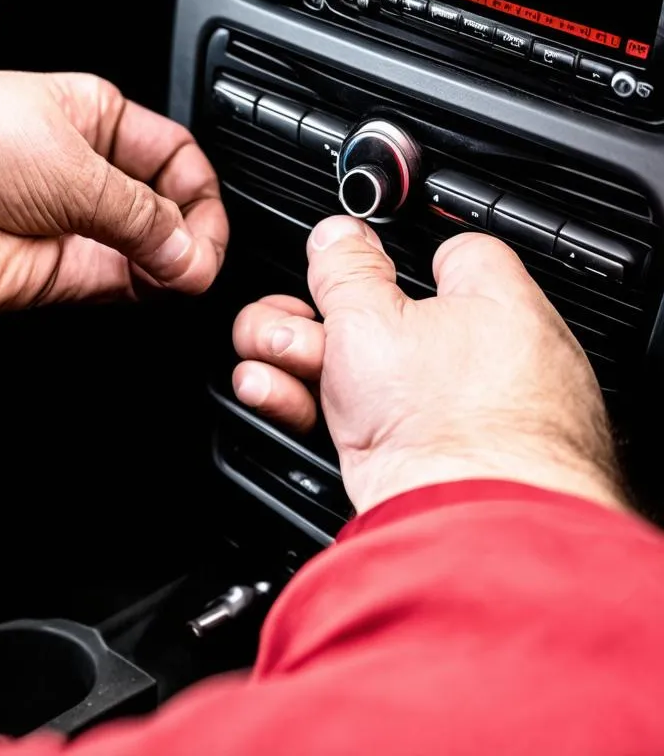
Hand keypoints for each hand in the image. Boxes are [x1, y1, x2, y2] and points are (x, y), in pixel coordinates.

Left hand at [0, 70, 227, 315]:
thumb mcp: (71, 160)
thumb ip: (143, 215)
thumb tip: (193, 253)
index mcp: (92, 119)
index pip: (176, 158)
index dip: (201, 191)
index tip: (210, 223)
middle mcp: (84, 173)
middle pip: (168, 208)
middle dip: (193, 231)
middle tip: (198, 254)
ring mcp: (67, 225)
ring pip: (148, 251)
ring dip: (172, 264)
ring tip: (180, 270)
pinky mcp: (50, 274)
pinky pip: (116, 284)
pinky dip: (144, 289)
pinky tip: (156, 284)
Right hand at [231, 216, 622, 512]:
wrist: (462, 529)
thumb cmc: (452, 422)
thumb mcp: (371, 318)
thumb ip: (346, 267)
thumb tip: (337, 234)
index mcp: (492, 304)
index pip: (445, 252)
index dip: (385, 250)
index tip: (344, 258)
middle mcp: (478, 358)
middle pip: (377, 313)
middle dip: (314, 314)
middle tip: (293, 321)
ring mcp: (444, 412)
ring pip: (357, 366)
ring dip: (297, 356)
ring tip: (276, 357)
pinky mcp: (412, 457)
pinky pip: (354, 414)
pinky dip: (309, 401)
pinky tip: (273, 392)